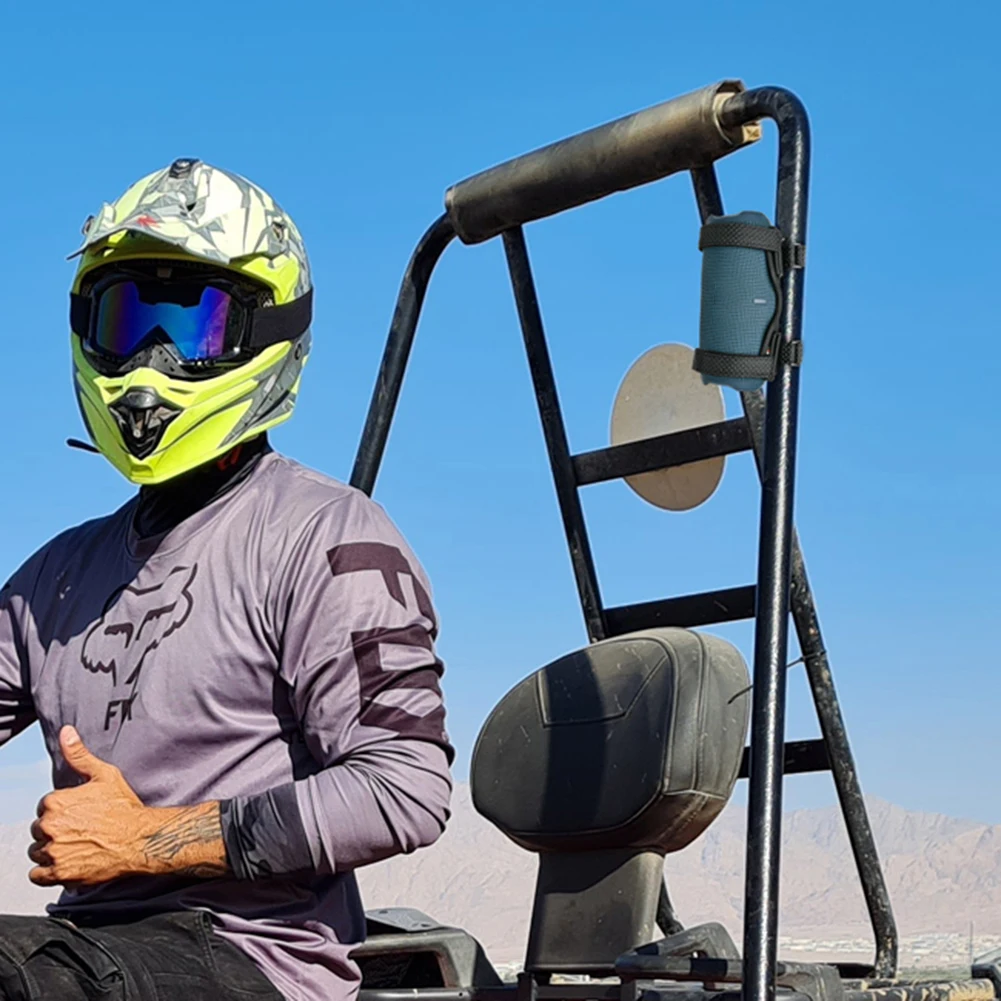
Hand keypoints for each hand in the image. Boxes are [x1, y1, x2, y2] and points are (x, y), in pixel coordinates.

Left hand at [28, 726, 227, 886]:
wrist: (141, 839)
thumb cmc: (125, 808)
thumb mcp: (105, 775)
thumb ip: (79, 755)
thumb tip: (66, 732)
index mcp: (55, 802)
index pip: (44, 808)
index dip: (62, 811)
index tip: (79, 814)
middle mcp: (50, 826)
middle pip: (38, 830)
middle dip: (55, 831)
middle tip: (80, 830)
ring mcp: (54, 851)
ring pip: (37, 851)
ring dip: (52, 851)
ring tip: (76, 846)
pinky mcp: (59, 873)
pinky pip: (37, 875)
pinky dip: (48, 871)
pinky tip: (68, 862)